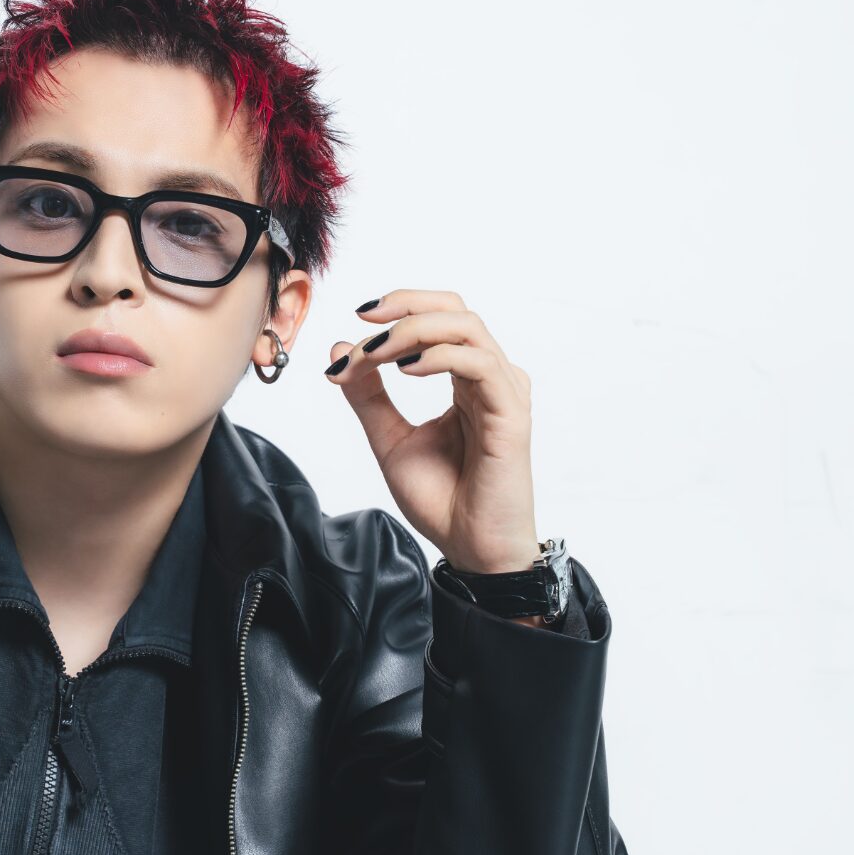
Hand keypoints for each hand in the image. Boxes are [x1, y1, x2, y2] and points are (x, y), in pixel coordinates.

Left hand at [324, 289, 541, 575]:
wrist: (469, 548)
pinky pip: (480, 365)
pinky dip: (438, 357)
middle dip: (406, 305)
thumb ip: (367, 396)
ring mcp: (504, 393)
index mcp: (465, 379)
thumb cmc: (442, 499)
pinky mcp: (512, 415)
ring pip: (467, 329)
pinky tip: (405, 369)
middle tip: (365, 319)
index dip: (400, 307)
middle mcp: (489, 378)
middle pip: (457, 309)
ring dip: (413, 331)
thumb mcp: (388, 439)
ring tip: (376, 353)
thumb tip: (341, 348)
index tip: (356, 322)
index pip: (440, 317)